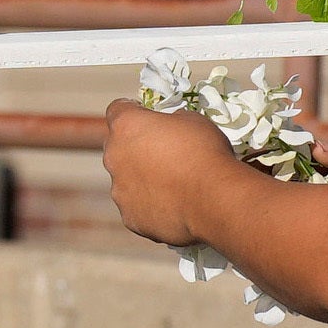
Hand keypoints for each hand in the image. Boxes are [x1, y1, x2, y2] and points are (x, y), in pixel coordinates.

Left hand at [101, 102, 228, 246]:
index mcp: (126, 126)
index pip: (118, 109)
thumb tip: (169, 130)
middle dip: (136, 148)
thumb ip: (171, 121)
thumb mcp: (193, 120)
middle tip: (163, 154)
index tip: (147, 116)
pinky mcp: (130, 218)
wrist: (213, 200)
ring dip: (141, 179)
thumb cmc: (204, 152)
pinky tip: (173, 205)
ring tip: (172, 185)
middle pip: (118, 147)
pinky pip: (136, 207)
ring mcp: (119, 190)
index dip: (133, 111)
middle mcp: (114, 157)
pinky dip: (149, 205)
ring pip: (125, 180)